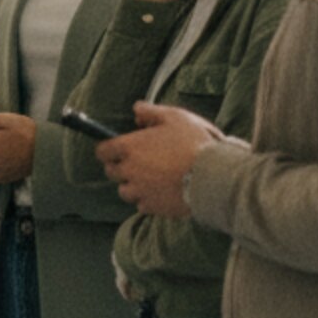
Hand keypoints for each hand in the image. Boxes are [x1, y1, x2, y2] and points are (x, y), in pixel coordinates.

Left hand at [97, 103, 225, 216]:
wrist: (214, 176)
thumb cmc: (195, 143)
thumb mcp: (175, 117)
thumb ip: (151, 112)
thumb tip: (137, 110)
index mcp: (129, 147)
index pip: (102, 151)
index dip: (108, 149)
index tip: (117, 148)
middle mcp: (129, 171)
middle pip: (112, 172)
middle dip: (121, 166)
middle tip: (140, 162)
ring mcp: (139, 191)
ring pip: (125, 190)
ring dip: (133, 185)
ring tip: (153, 178)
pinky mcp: (152, 207)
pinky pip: (142, 205)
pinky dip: (148, 199)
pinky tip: (163, 191)